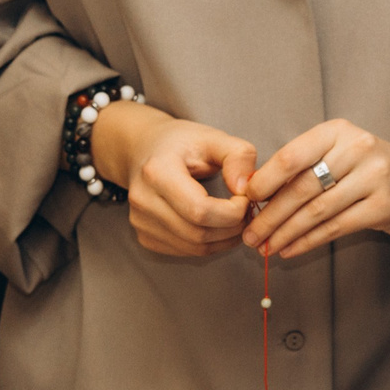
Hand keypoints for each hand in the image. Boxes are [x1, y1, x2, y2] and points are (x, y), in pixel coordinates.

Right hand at [88, 102, 257, 258]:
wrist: (146, 150)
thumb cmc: (182, 143)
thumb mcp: (214, 138)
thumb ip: (238, 156)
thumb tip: (246, 189)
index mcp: (158, 171)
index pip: (199, 210)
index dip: (231, 212)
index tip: (246, 198)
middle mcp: (144, 200)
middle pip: (198, 233)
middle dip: (232, 228)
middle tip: (247, 212)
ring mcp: (141, 222)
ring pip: (194, 248)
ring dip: (224, 239)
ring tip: (237, 218)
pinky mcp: (145, 236)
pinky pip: (186, 251)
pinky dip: (210, 244)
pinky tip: (219, 226)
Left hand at [241, 120, 389, 258]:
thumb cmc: (372, 167)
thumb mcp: (342, 151)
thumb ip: (306, 165)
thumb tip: (256, 195)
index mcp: (339, 131)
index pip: (292, 156)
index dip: (264, 181)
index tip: (246, 202)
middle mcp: (357, 149)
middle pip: (301, 187)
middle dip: (270, 215)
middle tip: (249, 235)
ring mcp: (374, 178)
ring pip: (316, 211)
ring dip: (285, 233)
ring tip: (265, 247)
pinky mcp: (383, 206)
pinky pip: (335, 228)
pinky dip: (307, 242)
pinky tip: (290, 249)